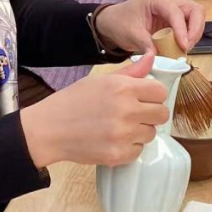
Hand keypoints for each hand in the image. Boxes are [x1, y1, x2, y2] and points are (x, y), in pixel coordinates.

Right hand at [20, 54, 170, 167]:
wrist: (50, 129)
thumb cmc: (74, 101)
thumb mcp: (100, 81)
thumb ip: (130, 72)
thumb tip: (151, 57)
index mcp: (123, 88)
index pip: (160, 92)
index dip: (154, 95)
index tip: (145, 99)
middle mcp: (126, 110)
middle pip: (161, 114)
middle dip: (151, 114)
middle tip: (134, 114)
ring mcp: (123, 134)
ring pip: (151, 134)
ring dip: (140, 131)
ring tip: (119, 127)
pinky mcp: (118, 154)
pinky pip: (138, 151)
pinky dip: (129, 147)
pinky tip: (113, 140)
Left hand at [93, 0, 205, 54]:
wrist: (113, 22)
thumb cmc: (120, 23)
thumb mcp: (132, 35)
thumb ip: (148, 45)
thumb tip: (163, 58)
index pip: (176, 12)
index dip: (183, 30)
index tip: (183, 46)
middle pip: (194, 10)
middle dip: (194, 30)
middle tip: (186, 48)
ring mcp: (174, 8)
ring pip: (196, 17)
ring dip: (194, 34)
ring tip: (183, 49)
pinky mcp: (175, 18)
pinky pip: (190, 25)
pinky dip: (189, 36)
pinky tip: (180, 48)